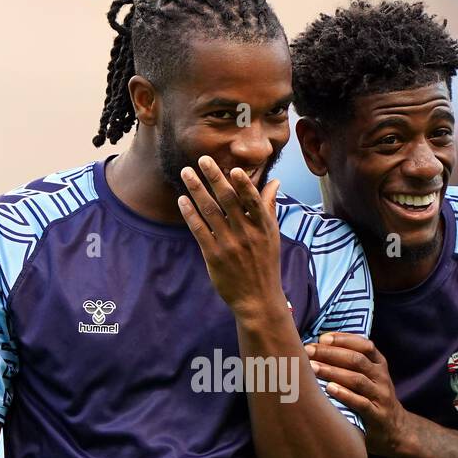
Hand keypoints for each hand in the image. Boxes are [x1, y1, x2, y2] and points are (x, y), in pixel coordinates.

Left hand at [178, 156, 284, 320]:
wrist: (257, 298)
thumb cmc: (265, 263)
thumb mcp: (272, 234)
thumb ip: (269, 207)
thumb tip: (275, 181)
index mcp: (262, 227)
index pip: (253, 201)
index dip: (244, 185)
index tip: (235, 168)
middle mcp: (246, 234)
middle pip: (227, 201)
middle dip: (214, 178)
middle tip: (202, 159)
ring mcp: (229, 245)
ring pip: (210, 212)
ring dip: (197, 190)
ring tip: (186, 173)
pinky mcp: (213, 256)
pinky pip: (199, 230)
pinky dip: (190, 214)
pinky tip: (182, 200)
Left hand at [306, 332, 406, 457]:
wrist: (396, 430)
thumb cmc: (372, 398)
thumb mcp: (369, 377)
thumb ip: (351, 363)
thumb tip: (318, 347)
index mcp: (379, 364)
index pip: (364, 345)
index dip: (343, 339)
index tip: (322, 337)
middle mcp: (381, 377)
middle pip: (357, 360)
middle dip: (331, 353)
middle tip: (308, 351)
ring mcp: (380, 397)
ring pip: (357, 380)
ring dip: (333, 372)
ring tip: (312, 368)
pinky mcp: (377, 416)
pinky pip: (361, 403)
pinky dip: (344, 395)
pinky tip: (328, 389)